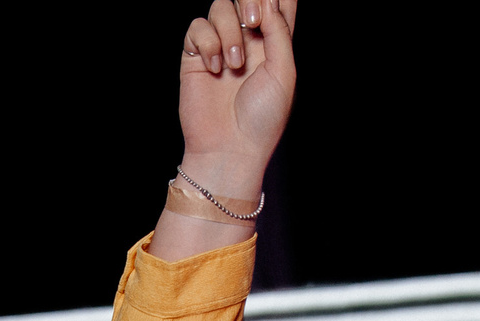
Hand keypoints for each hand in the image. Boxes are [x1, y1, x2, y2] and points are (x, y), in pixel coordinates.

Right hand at [178, 0, 297, 196]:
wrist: (230, 148)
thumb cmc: (262, 118)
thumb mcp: (283, 73)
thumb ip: (279, 32)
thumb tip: (267, 3)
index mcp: (274, 43)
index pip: (277, 4)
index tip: (272, 7)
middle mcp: (248, 40)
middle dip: (250, 0)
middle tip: (253, 22)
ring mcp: (220, 46)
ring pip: (220, 7)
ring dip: (229, 30)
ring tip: (234, 64)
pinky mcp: (196, 56)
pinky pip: (197, 28)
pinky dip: (207, 43)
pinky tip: (214, 68)